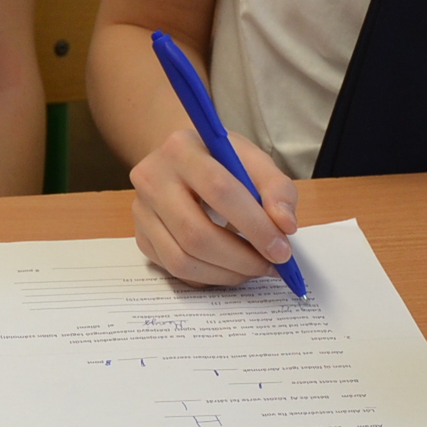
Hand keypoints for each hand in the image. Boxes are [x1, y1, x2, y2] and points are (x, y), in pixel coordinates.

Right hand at [129, 127, 299, 286]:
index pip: (219, 190)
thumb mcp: (253, 160)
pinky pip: (175, 271)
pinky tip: (230, 268)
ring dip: (226, 273)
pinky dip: (209, 277)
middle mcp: (151, 178)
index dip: (254, 225)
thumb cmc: (220, 160)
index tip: (282, 249)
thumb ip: (276, 189)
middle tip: (270, 266)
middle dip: (241, 258)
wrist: (180, 161)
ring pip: (182, 259)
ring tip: (253, 269)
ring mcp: (141, 211)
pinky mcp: (141, 238)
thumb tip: (285, 226)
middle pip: (195, 232)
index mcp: (181, 149)